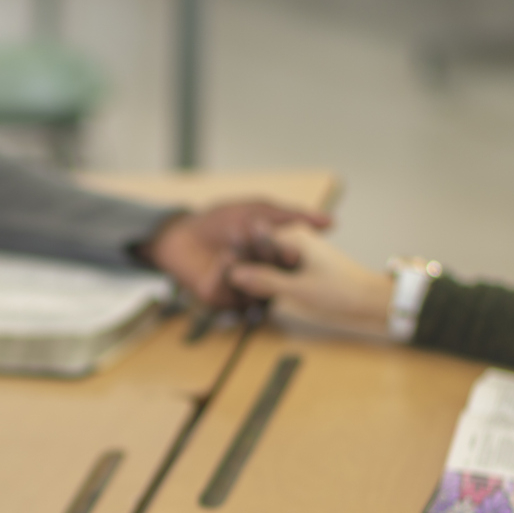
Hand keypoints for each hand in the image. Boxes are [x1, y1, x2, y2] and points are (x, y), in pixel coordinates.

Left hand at [139, 201, 330, 309]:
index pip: (290, 261)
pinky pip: (232, 291)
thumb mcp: (260, 211)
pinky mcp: (223, 301)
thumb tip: (332, 222)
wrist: (181, 232)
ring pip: (255, 286)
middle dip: (267, 258)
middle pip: (274, 276)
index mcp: (275, 259)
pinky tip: (224, 257)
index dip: (290, 254)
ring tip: (237, 246)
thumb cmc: (221, 220)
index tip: (291, 248)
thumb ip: (293, 216)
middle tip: (257, 242)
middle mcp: (263, 279)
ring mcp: (243, 293)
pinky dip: (228, 271)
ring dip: (247, 264)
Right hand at [226, 224, 393, 334]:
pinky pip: (276, 276)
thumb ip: (266, 280)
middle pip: (260, 253)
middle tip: (221, 284)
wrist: (374, 303)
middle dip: (244, 267)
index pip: (255, 239)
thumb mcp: (300, 289)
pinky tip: (255, 299)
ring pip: (267, 266)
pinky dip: (267, 285)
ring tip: (234, 294)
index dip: (236, 253)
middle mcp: (295, 242)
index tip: (219, 268)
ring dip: (255, 279)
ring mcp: (299, 257)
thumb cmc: (342, 292)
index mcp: (294, 236)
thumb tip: (234, 273)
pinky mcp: (303, 272)